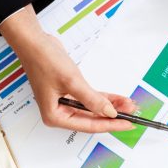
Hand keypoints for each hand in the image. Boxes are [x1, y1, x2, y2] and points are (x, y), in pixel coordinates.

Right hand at [0, 6, 135, 132]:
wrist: (34, 41)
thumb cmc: (43, 60)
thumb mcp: (72, 82)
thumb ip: (92, 100)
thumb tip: (110, 112)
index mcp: (55, 116)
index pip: (89, 125)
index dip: (110, 125)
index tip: (127, 124)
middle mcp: (60, 112)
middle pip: (92, 119)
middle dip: (113, 116)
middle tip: (132, 114)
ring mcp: (65, 103)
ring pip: (94, 109)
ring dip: (111, 106)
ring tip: (129, 105)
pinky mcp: (71, 92)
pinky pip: (91, 99)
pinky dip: (104, 98)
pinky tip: (118, 99)